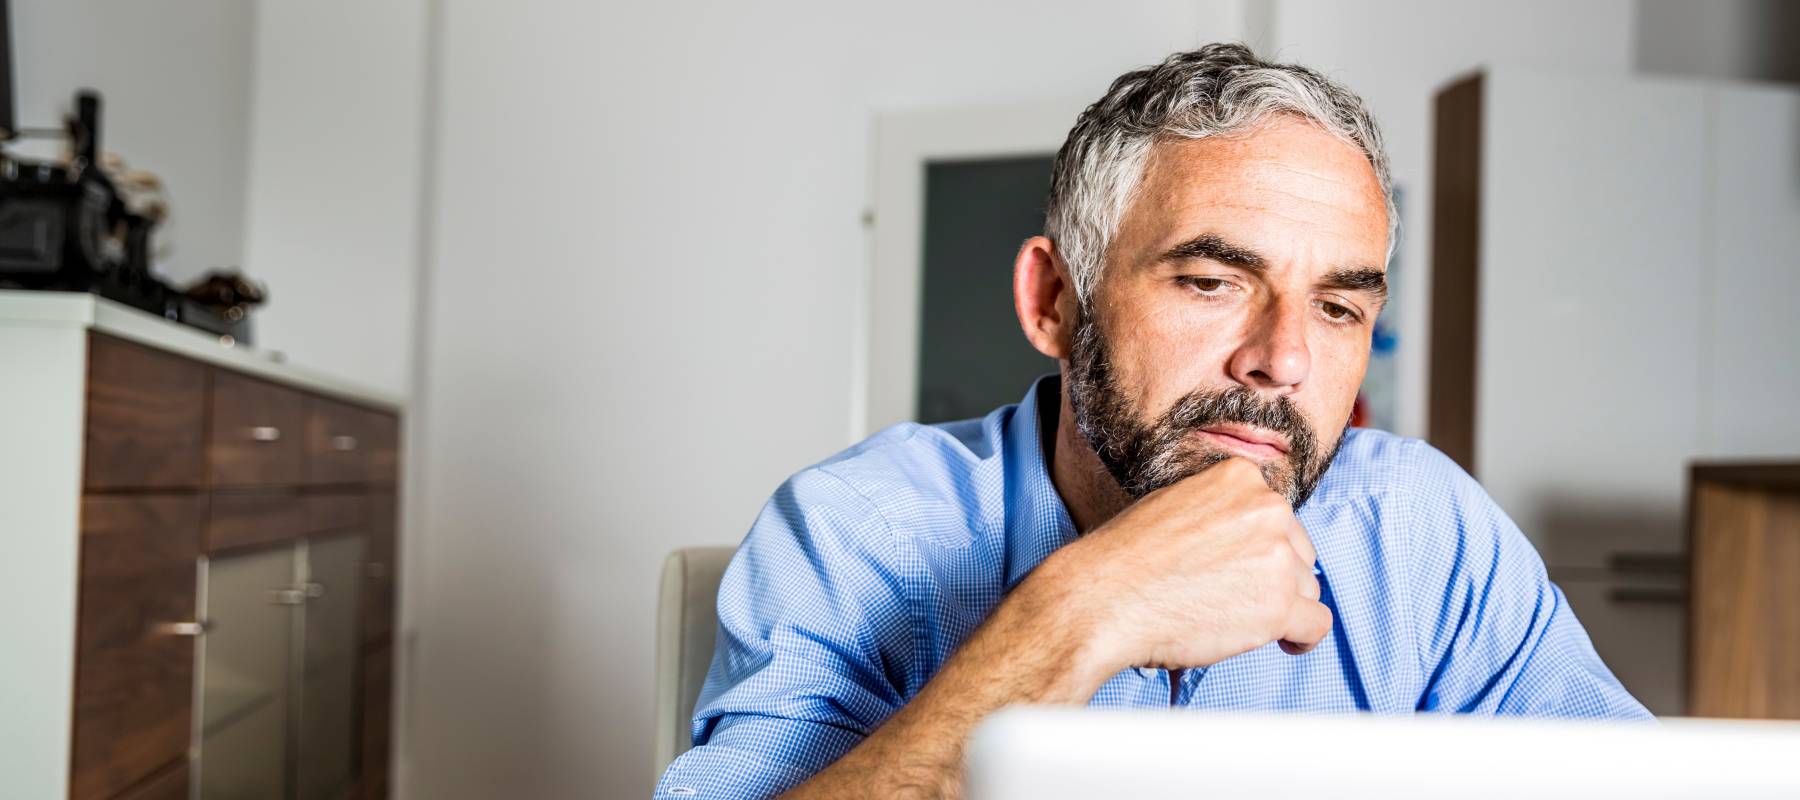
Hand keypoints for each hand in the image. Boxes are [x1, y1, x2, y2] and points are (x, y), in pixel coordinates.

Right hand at [1035, 456, 1330, 671]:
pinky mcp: (1279, 604)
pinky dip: (1301, 638)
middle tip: (1230, 597)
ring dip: (1278, 607)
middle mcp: (1267, 508)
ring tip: (1232, 618)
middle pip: (1298, 552)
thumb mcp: (1175, 505)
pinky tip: (1280, 643)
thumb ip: (1221, 513)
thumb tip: (1253, 541)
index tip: (1237, 568)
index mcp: (1240, 477)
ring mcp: (1276, 556)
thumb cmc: (1126, 559)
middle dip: (1274, 577)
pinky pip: (1316, 624)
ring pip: (1306, 589)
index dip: (1259, 548)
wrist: (1101, 599)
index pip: (1277, 517)